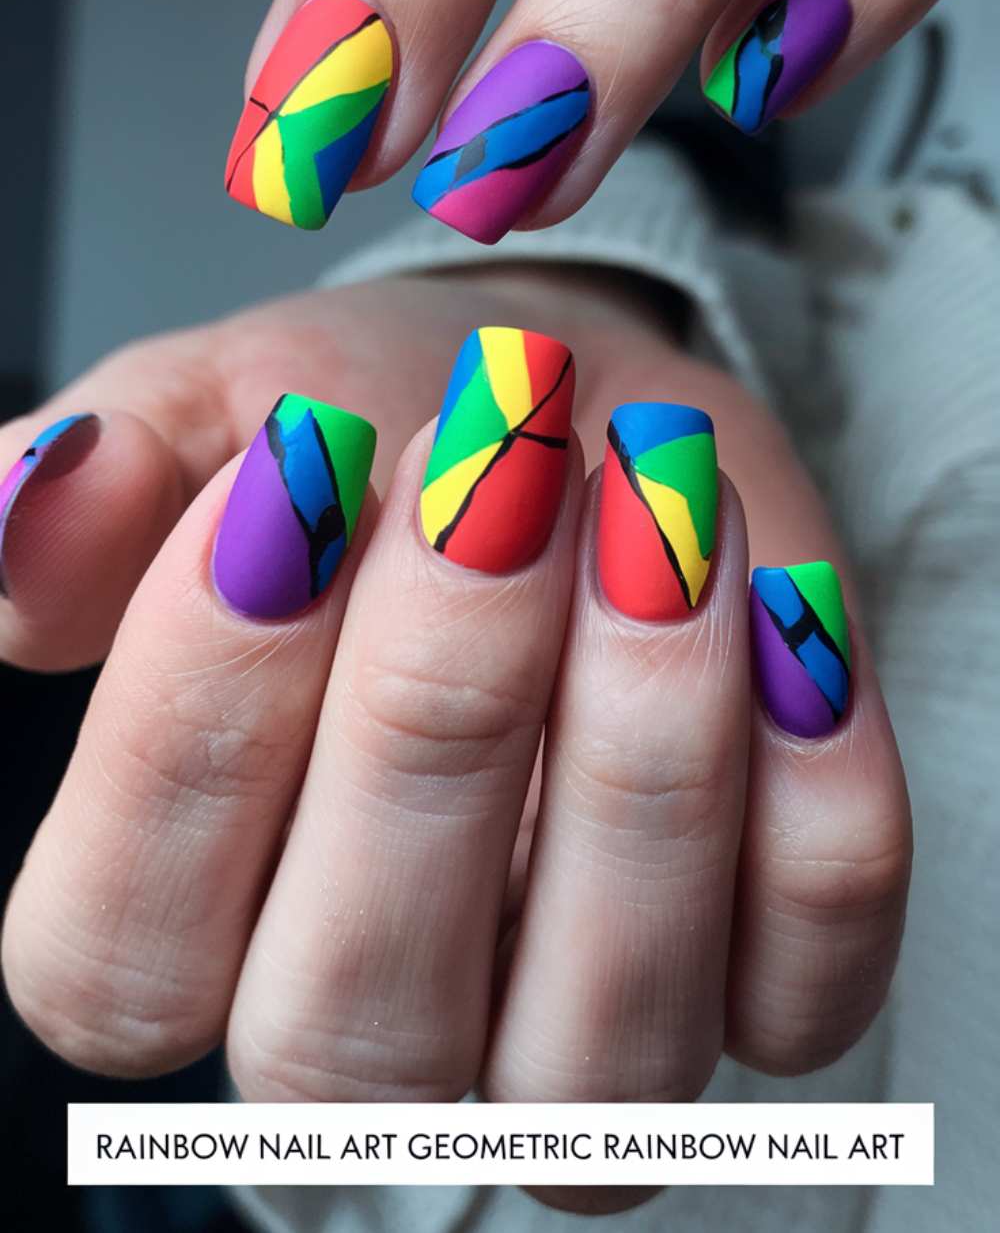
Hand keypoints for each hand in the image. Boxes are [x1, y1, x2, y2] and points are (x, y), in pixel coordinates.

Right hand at [1, 270, 909, 1216]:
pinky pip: (808, 970)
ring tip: (652, 513)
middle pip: (353, 1030)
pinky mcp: (768, 992)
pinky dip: (810, 782)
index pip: (114, 961)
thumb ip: (99, 491)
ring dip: (633, 754)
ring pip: (598, 1046)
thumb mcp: (218, 419)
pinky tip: (775, 603)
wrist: (578, 416)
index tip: (279, 493)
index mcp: (188, 925)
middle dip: (427, 723)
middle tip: (490, 475)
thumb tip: (22, 519)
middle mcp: (377, 1033)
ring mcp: (579, 1044)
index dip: (188, 735)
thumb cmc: (377, 436)